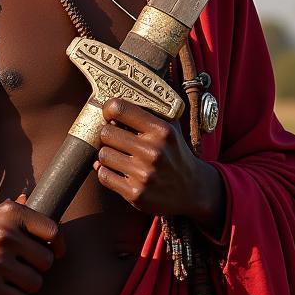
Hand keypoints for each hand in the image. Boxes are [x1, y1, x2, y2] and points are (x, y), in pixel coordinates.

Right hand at [0, 196, 64, 294]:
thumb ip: (15, 210)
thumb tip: (30, 198)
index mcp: (11, 213)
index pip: (53, 232)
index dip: (59, 246)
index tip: (58, 253)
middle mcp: (6, 234)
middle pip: (47, 261)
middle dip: (38, 268)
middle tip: (22, 268)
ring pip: (35, 283)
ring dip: (26, 286)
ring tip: (11, 280)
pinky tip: (4, 293)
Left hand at [94, 98, 224, 230]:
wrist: (192, 190)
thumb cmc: (175, 153)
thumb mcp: (171, 128)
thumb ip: (149, 111)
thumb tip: (114, 100)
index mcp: (162, 130)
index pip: (120, 109)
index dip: (109, 109)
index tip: (109, 113)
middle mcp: (153, 152)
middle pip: (106, 133)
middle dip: (107, 134)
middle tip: (114, 137)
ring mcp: (144, 174)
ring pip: (103, 155)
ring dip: (107, 155)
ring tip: (118, 155)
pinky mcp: (135, 194)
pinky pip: (104, 175)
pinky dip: (106, 172)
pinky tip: (117, 170)